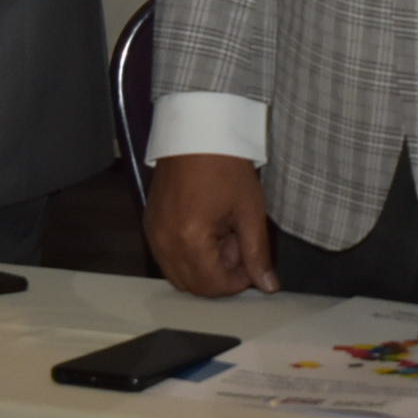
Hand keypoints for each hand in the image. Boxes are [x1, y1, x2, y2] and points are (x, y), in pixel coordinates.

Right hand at [144, 153, 278, 296]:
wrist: (197, 131)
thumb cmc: (225, 164)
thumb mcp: (250, 210)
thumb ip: (257, 253)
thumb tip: (267, 285)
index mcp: (189, 239)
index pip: (212, 286)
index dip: (237, 282)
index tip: (253, 265)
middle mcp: (164, 242)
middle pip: (193, 285)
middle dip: (220, 275)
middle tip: (239, 244)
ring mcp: (153, 234)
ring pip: (179, 274)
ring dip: (204, 267)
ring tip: (225, 233)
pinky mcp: (150, 225)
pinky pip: (168, 256)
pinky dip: (189, 254)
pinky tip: (208, 228)